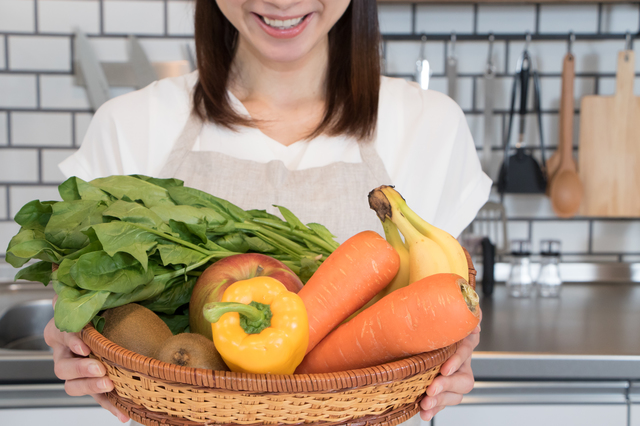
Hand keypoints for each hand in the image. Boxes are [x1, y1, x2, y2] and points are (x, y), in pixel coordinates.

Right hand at [44, 296, 129, 422]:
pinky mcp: (93, 385)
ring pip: (73, 386)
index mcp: (63, 330)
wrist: (115, 325)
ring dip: (90, 387)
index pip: (60, 333)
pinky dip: (110, 406)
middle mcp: (65, 354)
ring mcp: (78, 373)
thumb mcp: (97, 298)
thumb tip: (69, 282)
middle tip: (99, 368)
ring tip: (109, 385)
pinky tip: (123, 413)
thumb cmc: (102, 310)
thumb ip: (88, 293)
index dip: (71, 340)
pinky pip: (98, 398)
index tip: (85, 345)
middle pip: (62, 367)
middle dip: (80, 369)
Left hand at [419, 307, 481, 421]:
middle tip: (431, 388)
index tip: (444, 369)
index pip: (465, 349)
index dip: (456, 360)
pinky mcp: (444, 387)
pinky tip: (425, 413)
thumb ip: (455, 302)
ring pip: (457, 393)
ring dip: (441, 400)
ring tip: (426, 403)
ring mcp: (455, 375)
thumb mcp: (442, 306)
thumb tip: (469, 302)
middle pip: (464, 378)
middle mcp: (462, 359)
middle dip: (447, 386)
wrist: (427, 325)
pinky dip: (435, 409)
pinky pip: (444, 401)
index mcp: (463, 338)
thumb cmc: (436, 316)